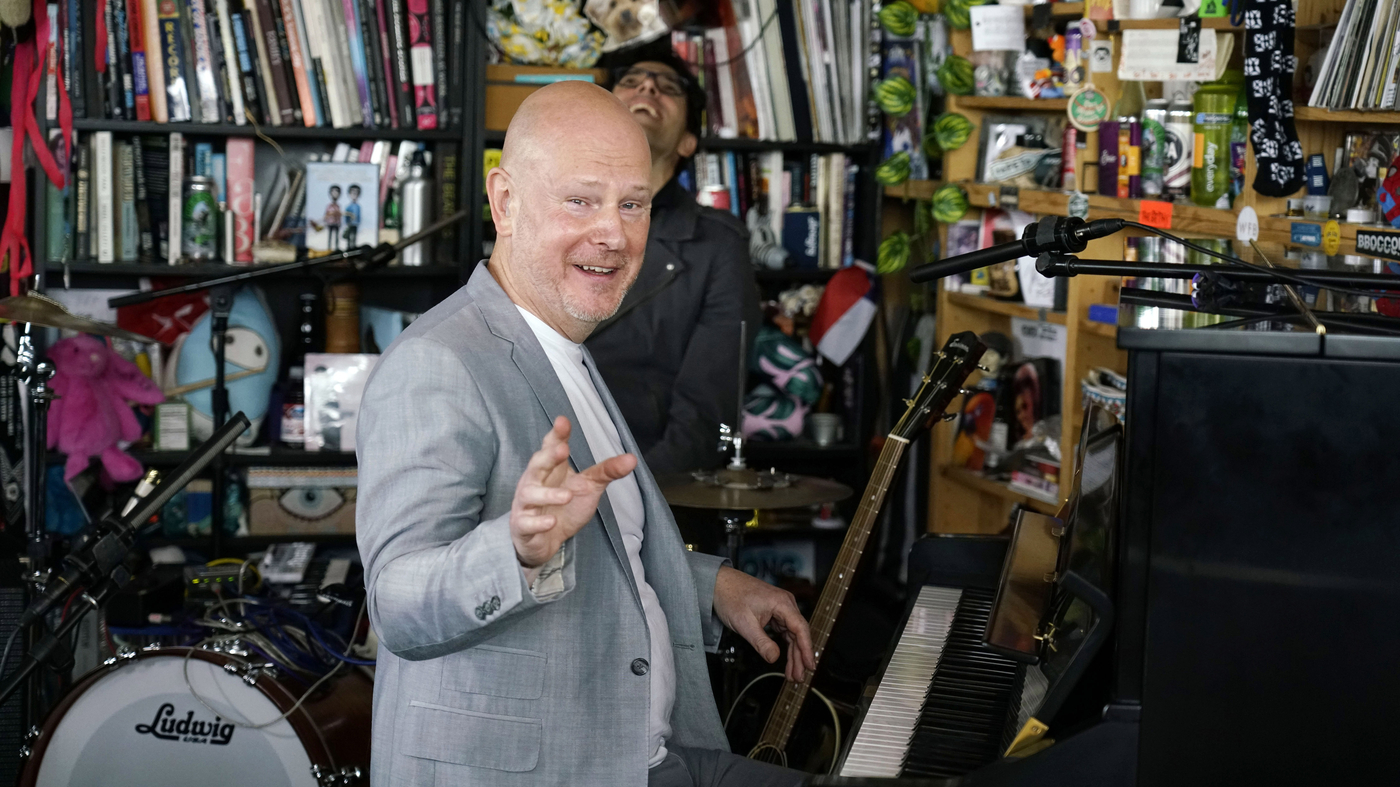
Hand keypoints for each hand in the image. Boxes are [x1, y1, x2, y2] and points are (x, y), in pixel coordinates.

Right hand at [511, 416, 636, 567]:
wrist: (546, 540)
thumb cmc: (565, 506)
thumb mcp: (590, 486)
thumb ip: (607, 471)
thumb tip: (632, 459)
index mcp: (551, 467)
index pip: (552, 446)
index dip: (557, 434)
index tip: (563, 421)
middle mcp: (535, 481)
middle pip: (537, 464)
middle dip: (549, 456)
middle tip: (563, 449)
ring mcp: (526, 503)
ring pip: (530, 493)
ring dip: (548, 494)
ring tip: (568, 495)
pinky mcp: (523, 525)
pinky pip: (527, 522)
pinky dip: (538, 522)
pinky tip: (552, 522)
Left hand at [713, 566, 816, 682]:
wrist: (718, 582)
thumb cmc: (730, 597)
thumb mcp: (745, 624)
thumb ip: (761, 643)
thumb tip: (774, 658)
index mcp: (782, 603)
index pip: (800, 629)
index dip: (806, 649)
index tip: (810, 665)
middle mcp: (785, 604)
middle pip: (798, 633)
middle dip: (799, 657)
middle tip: (798, 677)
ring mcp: (780, 608)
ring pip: (792, 634)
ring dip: (793, 654)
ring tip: (792, 674)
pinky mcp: (774, 611)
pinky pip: (784, 631)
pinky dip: (785, 645)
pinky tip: (787, 658)